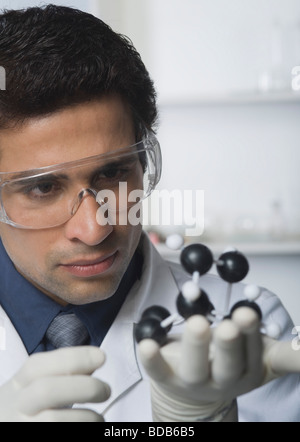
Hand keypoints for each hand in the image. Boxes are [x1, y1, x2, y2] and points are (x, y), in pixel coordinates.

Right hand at [0, 346, 109, 421]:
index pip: (38, 365)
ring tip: (99, 418)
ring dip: (86, 417)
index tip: (101, 357)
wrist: (6, 430)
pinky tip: (90, 428)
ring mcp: (21, 428)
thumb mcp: (34, 386)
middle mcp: (17, 406)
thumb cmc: (30, 408)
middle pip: (46, 391)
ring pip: (52, 421)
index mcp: (19, 383)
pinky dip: (82, 430)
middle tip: (106, 390)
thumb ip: (61, 374)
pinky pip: (59, 438)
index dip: (72, 358)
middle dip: (83, 387)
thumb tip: (93, 362)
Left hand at [138, 307, 299, 421]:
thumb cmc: (229, 361)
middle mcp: (223, 379)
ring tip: (198, 323)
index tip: (248, 314)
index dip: (252, 336)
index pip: (254, 353)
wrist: (195, 392)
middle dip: (230, 343)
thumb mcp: (261, 356)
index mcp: (248, 370)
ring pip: (195, 367)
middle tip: (231, 324)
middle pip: (228, 363)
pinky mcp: (168, 379)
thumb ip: (287, 353)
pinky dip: (152, 359)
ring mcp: (194, 381)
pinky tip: (146, 343)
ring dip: (196, 346)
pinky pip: (158, 371)